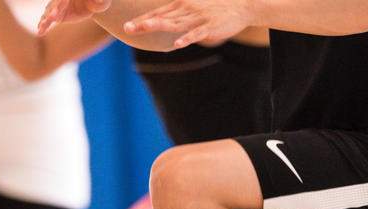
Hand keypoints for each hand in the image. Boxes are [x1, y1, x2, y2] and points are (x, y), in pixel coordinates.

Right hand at [38, 0, 109, 34]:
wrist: (91, 5)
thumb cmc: (97, 1)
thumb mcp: (100, 1)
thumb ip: (100, 1)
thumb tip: (101, 1)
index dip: (62, 3)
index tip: (60, 8)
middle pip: (56, 4)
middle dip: (53, 11)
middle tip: (52, 18)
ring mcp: (57, 7)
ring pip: (49, 12)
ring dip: (45, 19)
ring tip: (42, 27)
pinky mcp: (56, 16)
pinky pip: (48, 20)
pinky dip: (44, 25)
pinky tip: (40, 31)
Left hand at [124, 0, 252, 47]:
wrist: (240, 6)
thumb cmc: (213, 8)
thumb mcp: (192, 6)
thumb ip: (176, 13)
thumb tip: (161, 18)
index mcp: (180, 5)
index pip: (157, 13)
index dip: (141, 19)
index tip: (127, 26)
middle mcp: (186, 9)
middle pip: (162, 17)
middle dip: (144, 23)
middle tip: (127, 28)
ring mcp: (198, 17)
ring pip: (176, 23)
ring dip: (160, 25)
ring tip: (146, 27)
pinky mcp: (211, 26)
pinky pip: (197, 33)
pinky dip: (188, 37)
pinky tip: (178, 44)